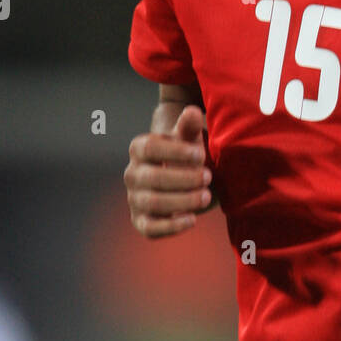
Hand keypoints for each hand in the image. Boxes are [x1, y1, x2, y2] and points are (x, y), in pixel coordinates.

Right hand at [124, 104, 214, 237]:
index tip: (200, 154)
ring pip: (153, 202)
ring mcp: (135, 199)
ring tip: (206, 196)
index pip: (150, 148)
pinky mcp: (142, 222)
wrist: (186, 180)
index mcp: (139, 149)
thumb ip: (190, 127)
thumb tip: (192, 112)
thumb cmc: (187, 155)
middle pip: (152, 178)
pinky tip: (192, 219)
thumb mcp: (190, 139)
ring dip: (182, 200)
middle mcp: (132, 174)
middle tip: (208, 177)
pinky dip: (171, 227)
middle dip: (183, 179)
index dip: (175, 152)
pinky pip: (151, 228)